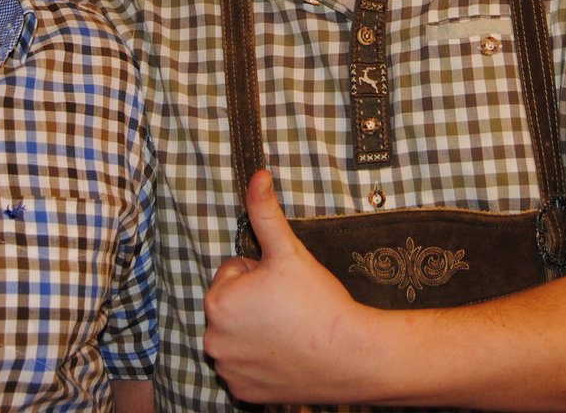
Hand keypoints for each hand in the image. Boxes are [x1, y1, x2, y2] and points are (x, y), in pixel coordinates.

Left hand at [202, 170, 370, 404]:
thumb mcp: (288, 251)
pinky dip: (261, 361)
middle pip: (233, 306)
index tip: (284, 288)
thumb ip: (265, 212)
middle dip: (255, 303)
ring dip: (256, 330)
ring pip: (238, 335)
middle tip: (289, 308)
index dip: (261, 274)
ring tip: (290, 331)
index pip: (233, 273)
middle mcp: (214, 340)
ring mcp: (229, 370)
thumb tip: (257, 174)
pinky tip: (287, 355)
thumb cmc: (319, 302)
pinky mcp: (244, 392)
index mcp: (218, 303)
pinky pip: (245, 367)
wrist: (351, 355)